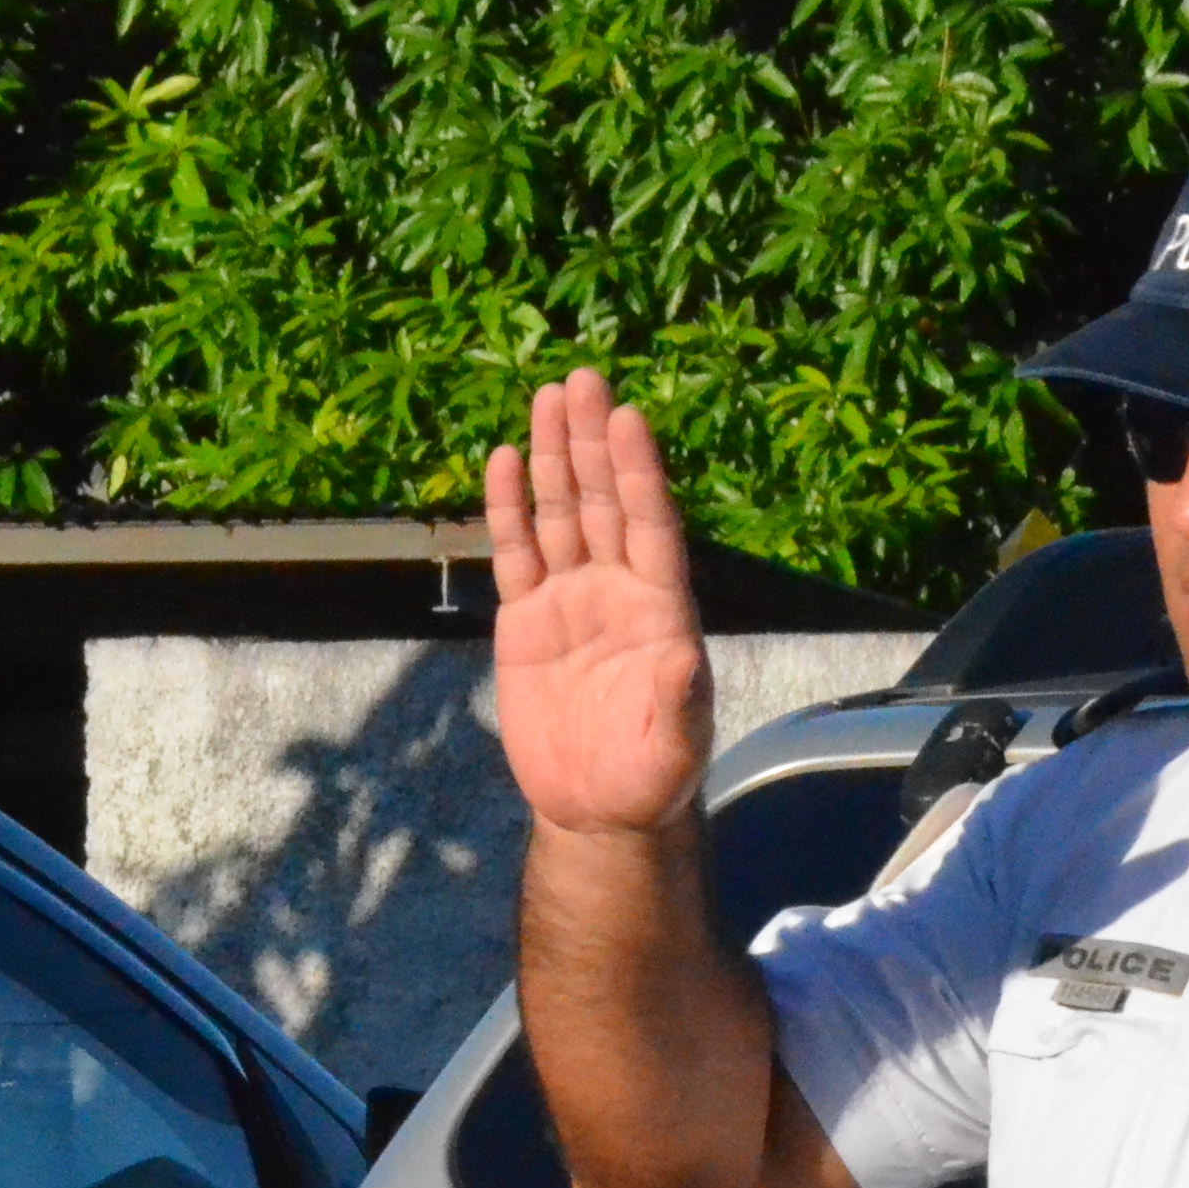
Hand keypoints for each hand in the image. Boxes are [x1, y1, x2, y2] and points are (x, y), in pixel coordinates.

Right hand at [482, 368, 711, 836]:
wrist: (597, 809)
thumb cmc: (650, 780)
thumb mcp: (674, 749)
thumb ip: (679, 704)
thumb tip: (684, 660)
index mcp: (661, 608)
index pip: (650, 525)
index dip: (639, 473)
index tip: (628, 418)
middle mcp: (618, 590)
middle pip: (605, 501)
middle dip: (593, 442)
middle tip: (583, 379)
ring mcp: (571, 599)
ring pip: (562, 514)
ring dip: (554, 458)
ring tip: (548, 396)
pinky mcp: (528, 619)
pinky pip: (516, 553)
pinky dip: (509, 509)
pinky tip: (503, 460)